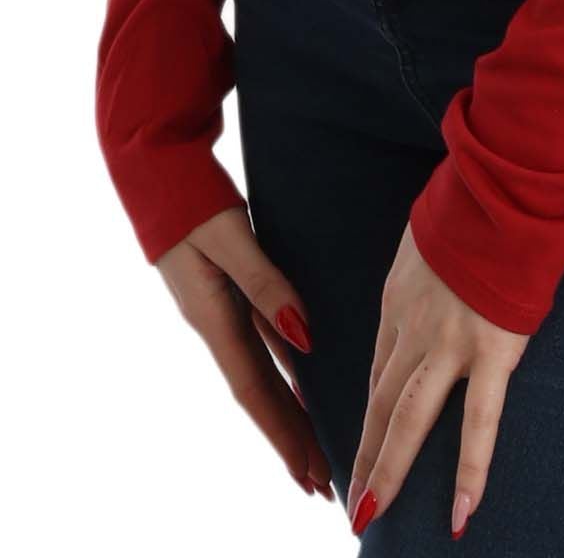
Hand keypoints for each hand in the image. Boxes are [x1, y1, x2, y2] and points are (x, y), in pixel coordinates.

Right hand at [156, 205, 333, 501]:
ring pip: (263, 370)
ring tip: (318, 444)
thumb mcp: (229, 237)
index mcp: (212, 319)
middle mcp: (216, 323)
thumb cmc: (192, 200)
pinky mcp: (227, 289)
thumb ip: (265, 282)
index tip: (308, 472)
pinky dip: (285, 366)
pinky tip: (307, 377)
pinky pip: (262, 340)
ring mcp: (220, 308)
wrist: (156, 167)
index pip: (253, 391)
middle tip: (321, 482)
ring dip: (289, 408)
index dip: (281, 434)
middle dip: (289, 436)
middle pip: (260, 392)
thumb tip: (302, 335)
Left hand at [346, 218, 529, 538]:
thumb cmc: (475, 203)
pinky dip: (470, 470)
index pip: (378, 366)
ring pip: (409, 417)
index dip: (369, 409)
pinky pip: (480, 422)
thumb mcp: (429, 235)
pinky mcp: (492, 350)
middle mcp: (413, 326)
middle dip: (365, 453)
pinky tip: (461, 511)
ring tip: (372, 513)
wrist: (504, 189)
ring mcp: (449, 342)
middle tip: (353, 501)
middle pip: (381, 400)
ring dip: (389, 469)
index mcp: (398, 298)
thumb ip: (428, 265)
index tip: (362, 440)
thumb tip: (434, 271)